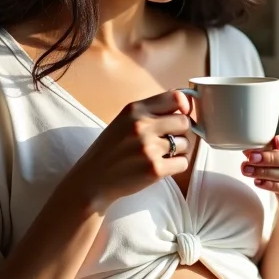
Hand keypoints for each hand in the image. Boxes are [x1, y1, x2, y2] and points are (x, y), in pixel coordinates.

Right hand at [68, 90, 191, 212]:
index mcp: (134, 110)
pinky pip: (183, 163)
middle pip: (184, 121)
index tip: (183, 113)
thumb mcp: (123, 121)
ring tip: (161, 155)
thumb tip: (184, 103)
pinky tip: (162, 166)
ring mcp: (149, 148)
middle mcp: (142, 126)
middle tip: (169, 140)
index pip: (175, 98)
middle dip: (181, 132)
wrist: (93, 180)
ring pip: (186, 143)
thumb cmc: (110, 150)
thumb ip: (149, 112)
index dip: (184, 106)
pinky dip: (176, 165)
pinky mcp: (155, 169)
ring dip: (179, 150)